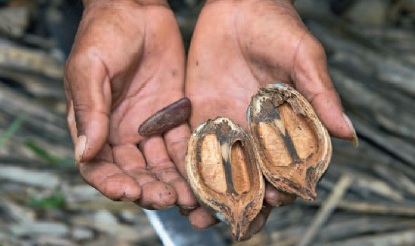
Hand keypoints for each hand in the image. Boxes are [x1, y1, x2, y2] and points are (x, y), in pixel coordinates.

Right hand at [64, 0, 196, 209]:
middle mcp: (121, 131)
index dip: (111, 183)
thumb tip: (85, 153)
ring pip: (159, 164)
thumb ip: (89, 110)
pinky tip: (200, 173)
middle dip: (148, 188)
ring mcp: (148, 126)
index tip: (128, 191)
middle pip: (134, 171)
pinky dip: (189, 160)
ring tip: (187, 198)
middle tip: (165, 199)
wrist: (138, 9)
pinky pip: (181, 143)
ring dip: (172, 182)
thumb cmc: (105, 33)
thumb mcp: (89, 69)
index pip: (98, 166)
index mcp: (95, 124)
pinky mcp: (173, 116)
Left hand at [185, 0, 355, 239]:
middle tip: (236, 221)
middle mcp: (256, 130)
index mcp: (285, 123)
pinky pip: (194, 147)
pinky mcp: (200, 115)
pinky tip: (182, 188)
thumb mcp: (304, 57)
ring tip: (200, 218)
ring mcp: (227, 124)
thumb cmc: (278, 27)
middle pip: (253, 176)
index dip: (283, 184)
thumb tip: (347, 134)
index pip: (287, 164)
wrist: (238, 5)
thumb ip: (319, 95)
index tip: (277, 198)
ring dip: (212, 195)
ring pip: (221, 169)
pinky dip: (189, 169)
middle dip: (245, 201)